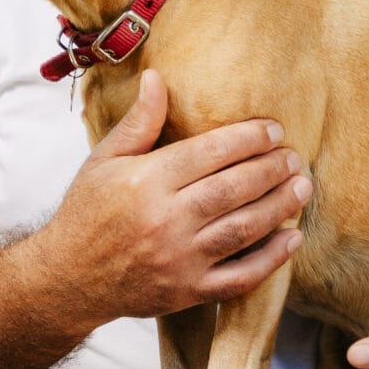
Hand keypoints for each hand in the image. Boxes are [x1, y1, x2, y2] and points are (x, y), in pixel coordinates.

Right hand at [41, 69, 309, 322]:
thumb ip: (138, 122)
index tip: (273, 130)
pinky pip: (240, 276)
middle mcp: (165, 220)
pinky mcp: (188, 291)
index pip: (210, 152)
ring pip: (243, 228)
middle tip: (293, 157)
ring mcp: (179, 259)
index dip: (248, 138)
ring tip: (302, 187)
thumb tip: (157, 77)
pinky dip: (271, 258)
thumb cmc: (86, 214)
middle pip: (233, 188)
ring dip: (279, 206)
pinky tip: (291, 237)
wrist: (67, 279)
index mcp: (145, 182)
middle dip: (271, 169)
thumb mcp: (103, 161)